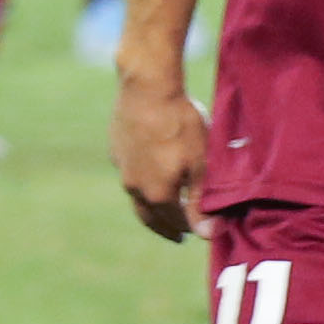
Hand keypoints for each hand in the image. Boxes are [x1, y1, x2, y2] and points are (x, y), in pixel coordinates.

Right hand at [118, 57, 205, 241]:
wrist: (147, 88)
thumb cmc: (180, 124)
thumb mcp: (200, 164)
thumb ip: (200, 201)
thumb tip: (206, 234)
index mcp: (157, 195)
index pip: (175, 222)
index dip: (189, 228)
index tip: (197, 232)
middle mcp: (135, 187)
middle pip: (150, 217)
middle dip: (165, 228)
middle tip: (177, 235)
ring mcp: (122, 168)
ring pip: (136, 196)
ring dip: (151, 206)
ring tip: (162, 207)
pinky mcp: (116, 149)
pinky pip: (129, 173)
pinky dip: (141, 181)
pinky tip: (149, 172)